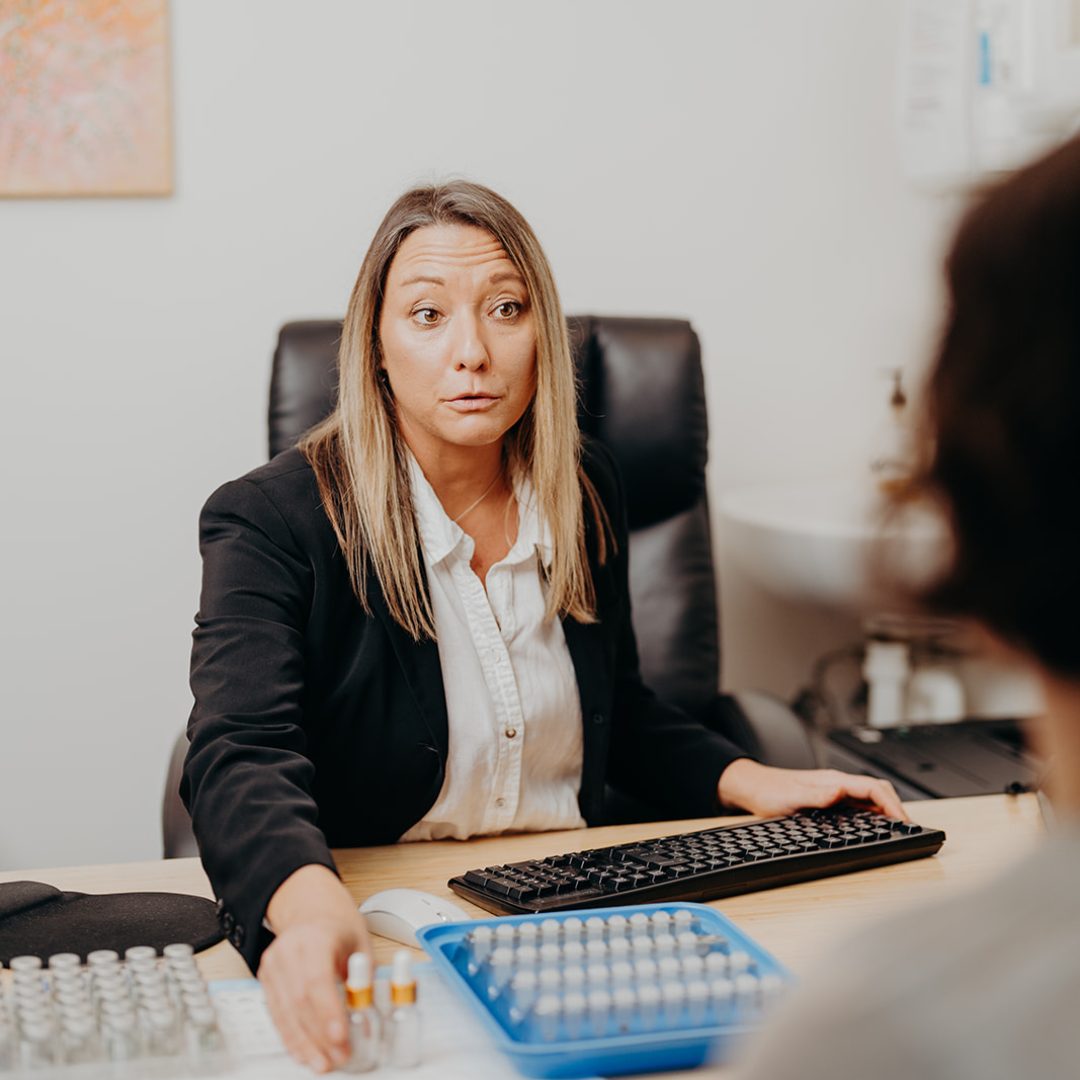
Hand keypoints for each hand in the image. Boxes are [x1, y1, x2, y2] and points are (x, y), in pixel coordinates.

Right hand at [259, 866, 372, 1072]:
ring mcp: (273, 964)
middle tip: (337, 1059)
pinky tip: (303, 1052)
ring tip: (321, 1064)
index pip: (317, 980)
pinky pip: (276, 1013)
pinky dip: (290, 1036)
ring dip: (303, 1043)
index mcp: (316, 937)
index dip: (328, 1013)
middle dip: (318, 1036)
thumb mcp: (361, 942)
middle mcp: (289, 950)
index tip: (340, 1038)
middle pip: (299, 1001)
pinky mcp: (266, 978)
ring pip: (284, 1012)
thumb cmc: (338, 925)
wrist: (309, 908)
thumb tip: (369, 1013)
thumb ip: (364, 976)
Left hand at [717, 759, 907, 820]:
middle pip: (878, 791)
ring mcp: (835, 792)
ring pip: (871, 799)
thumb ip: (816, 795)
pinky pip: (860, 807)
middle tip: (909, 829)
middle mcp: (837, 785)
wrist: (752, 788)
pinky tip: (876, 828)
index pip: (872, 788)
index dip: (892, 804)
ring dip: (888, 811)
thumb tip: (841, 791)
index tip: (904, 821)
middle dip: (896, 808)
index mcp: (832, 782)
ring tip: (900, 830)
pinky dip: (875, 815)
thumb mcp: (790, 798)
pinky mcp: (830, 801)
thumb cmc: (769, 791)